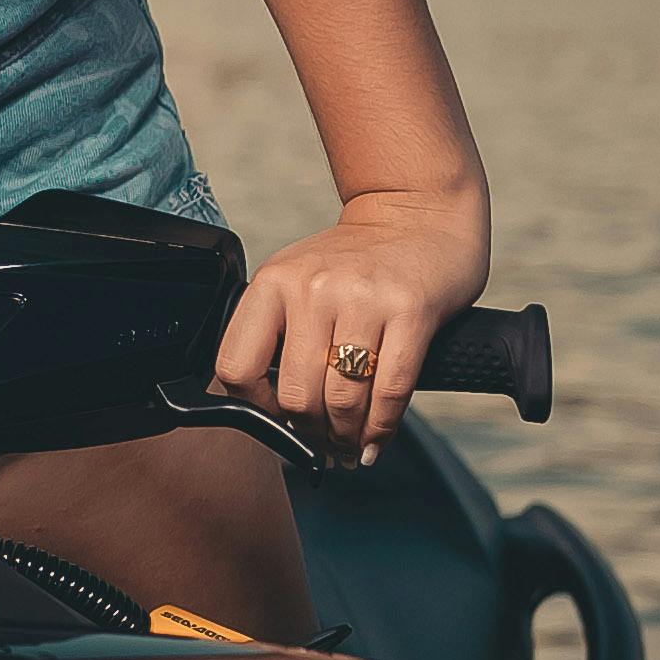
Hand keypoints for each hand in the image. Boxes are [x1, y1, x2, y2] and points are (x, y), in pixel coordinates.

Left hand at [214, 186, 485, 467]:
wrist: (420, 213)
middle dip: (310, 433)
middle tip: (323, 443)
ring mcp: (363, 298)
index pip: (239, 366)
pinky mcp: (411, 310)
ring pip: (343, 399)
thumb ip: (277, 332)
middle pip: (297, 394)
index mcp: (275, 281)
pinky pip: (390, 391)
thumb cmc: (358, 260)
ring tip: (349, 446)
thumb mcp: (299, 279)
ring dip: (346, 437)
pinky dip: (381, 428)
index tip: (276, 420)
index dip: (256, 408)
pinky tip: (376, 441)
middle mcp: (313, 287)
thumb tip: (270, 410)